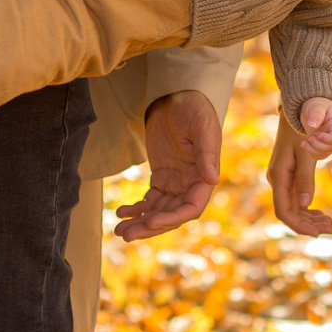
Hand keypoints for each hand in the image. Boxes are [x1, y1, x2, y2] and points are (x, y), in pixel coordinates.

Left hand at [113, 89, 224, 240]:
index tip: (151, 222)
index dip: (172, 218)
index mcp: (204, 177)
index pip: (191, 208)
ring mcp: (175, 183)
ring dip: (140, 222)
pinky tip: (122, 212)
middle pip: (171, 215)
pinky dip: (137, 209)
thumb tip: (212, 179)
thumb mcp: (201, 127)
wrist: (178, 96)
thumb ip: (206, 153)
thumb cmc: (194, 108)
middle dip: (149, 227)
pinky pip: (149, 200)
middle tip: (126, 234)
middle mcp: (190, 185)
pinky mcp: (161, 178)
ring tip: (119, 229)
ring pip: (158, 211)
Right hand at [266, 116, 331, 236]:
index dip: (299, 225)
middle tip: (331, 228)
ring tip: (329, 223)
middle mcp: (277, 180)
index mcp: (278, 176)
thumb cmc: (302, 131)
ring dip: (309, 218)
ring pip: (293, 207)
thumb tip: (305, 204)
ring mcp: (281, 179)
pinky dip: (308, 208)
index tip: (317, 233)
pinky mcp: (288, 176)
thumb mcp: (306, 154)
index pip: (284, 211)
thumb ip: (305, 178)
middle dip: (308, 224)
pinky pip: (295, 198)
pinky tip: (321, 214)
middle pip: (289, 212)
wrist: (296, 113)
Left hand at [297, 97, 331, 156]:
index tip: (319, 135)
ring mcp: (328, 142)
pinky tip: (305, 144)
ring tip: (304, 142)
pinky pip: (320, 155)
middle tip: (309, 138)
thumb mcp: (317, 106)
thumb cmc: (318, 105)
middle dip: (319, 146)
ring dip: (313, 151)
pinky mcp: (322, 145)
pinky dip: (311, 153)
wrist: (316, 109)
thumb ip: (316, 114)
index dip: (329, 139)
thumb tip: (312, 126)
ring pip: (325, 153)